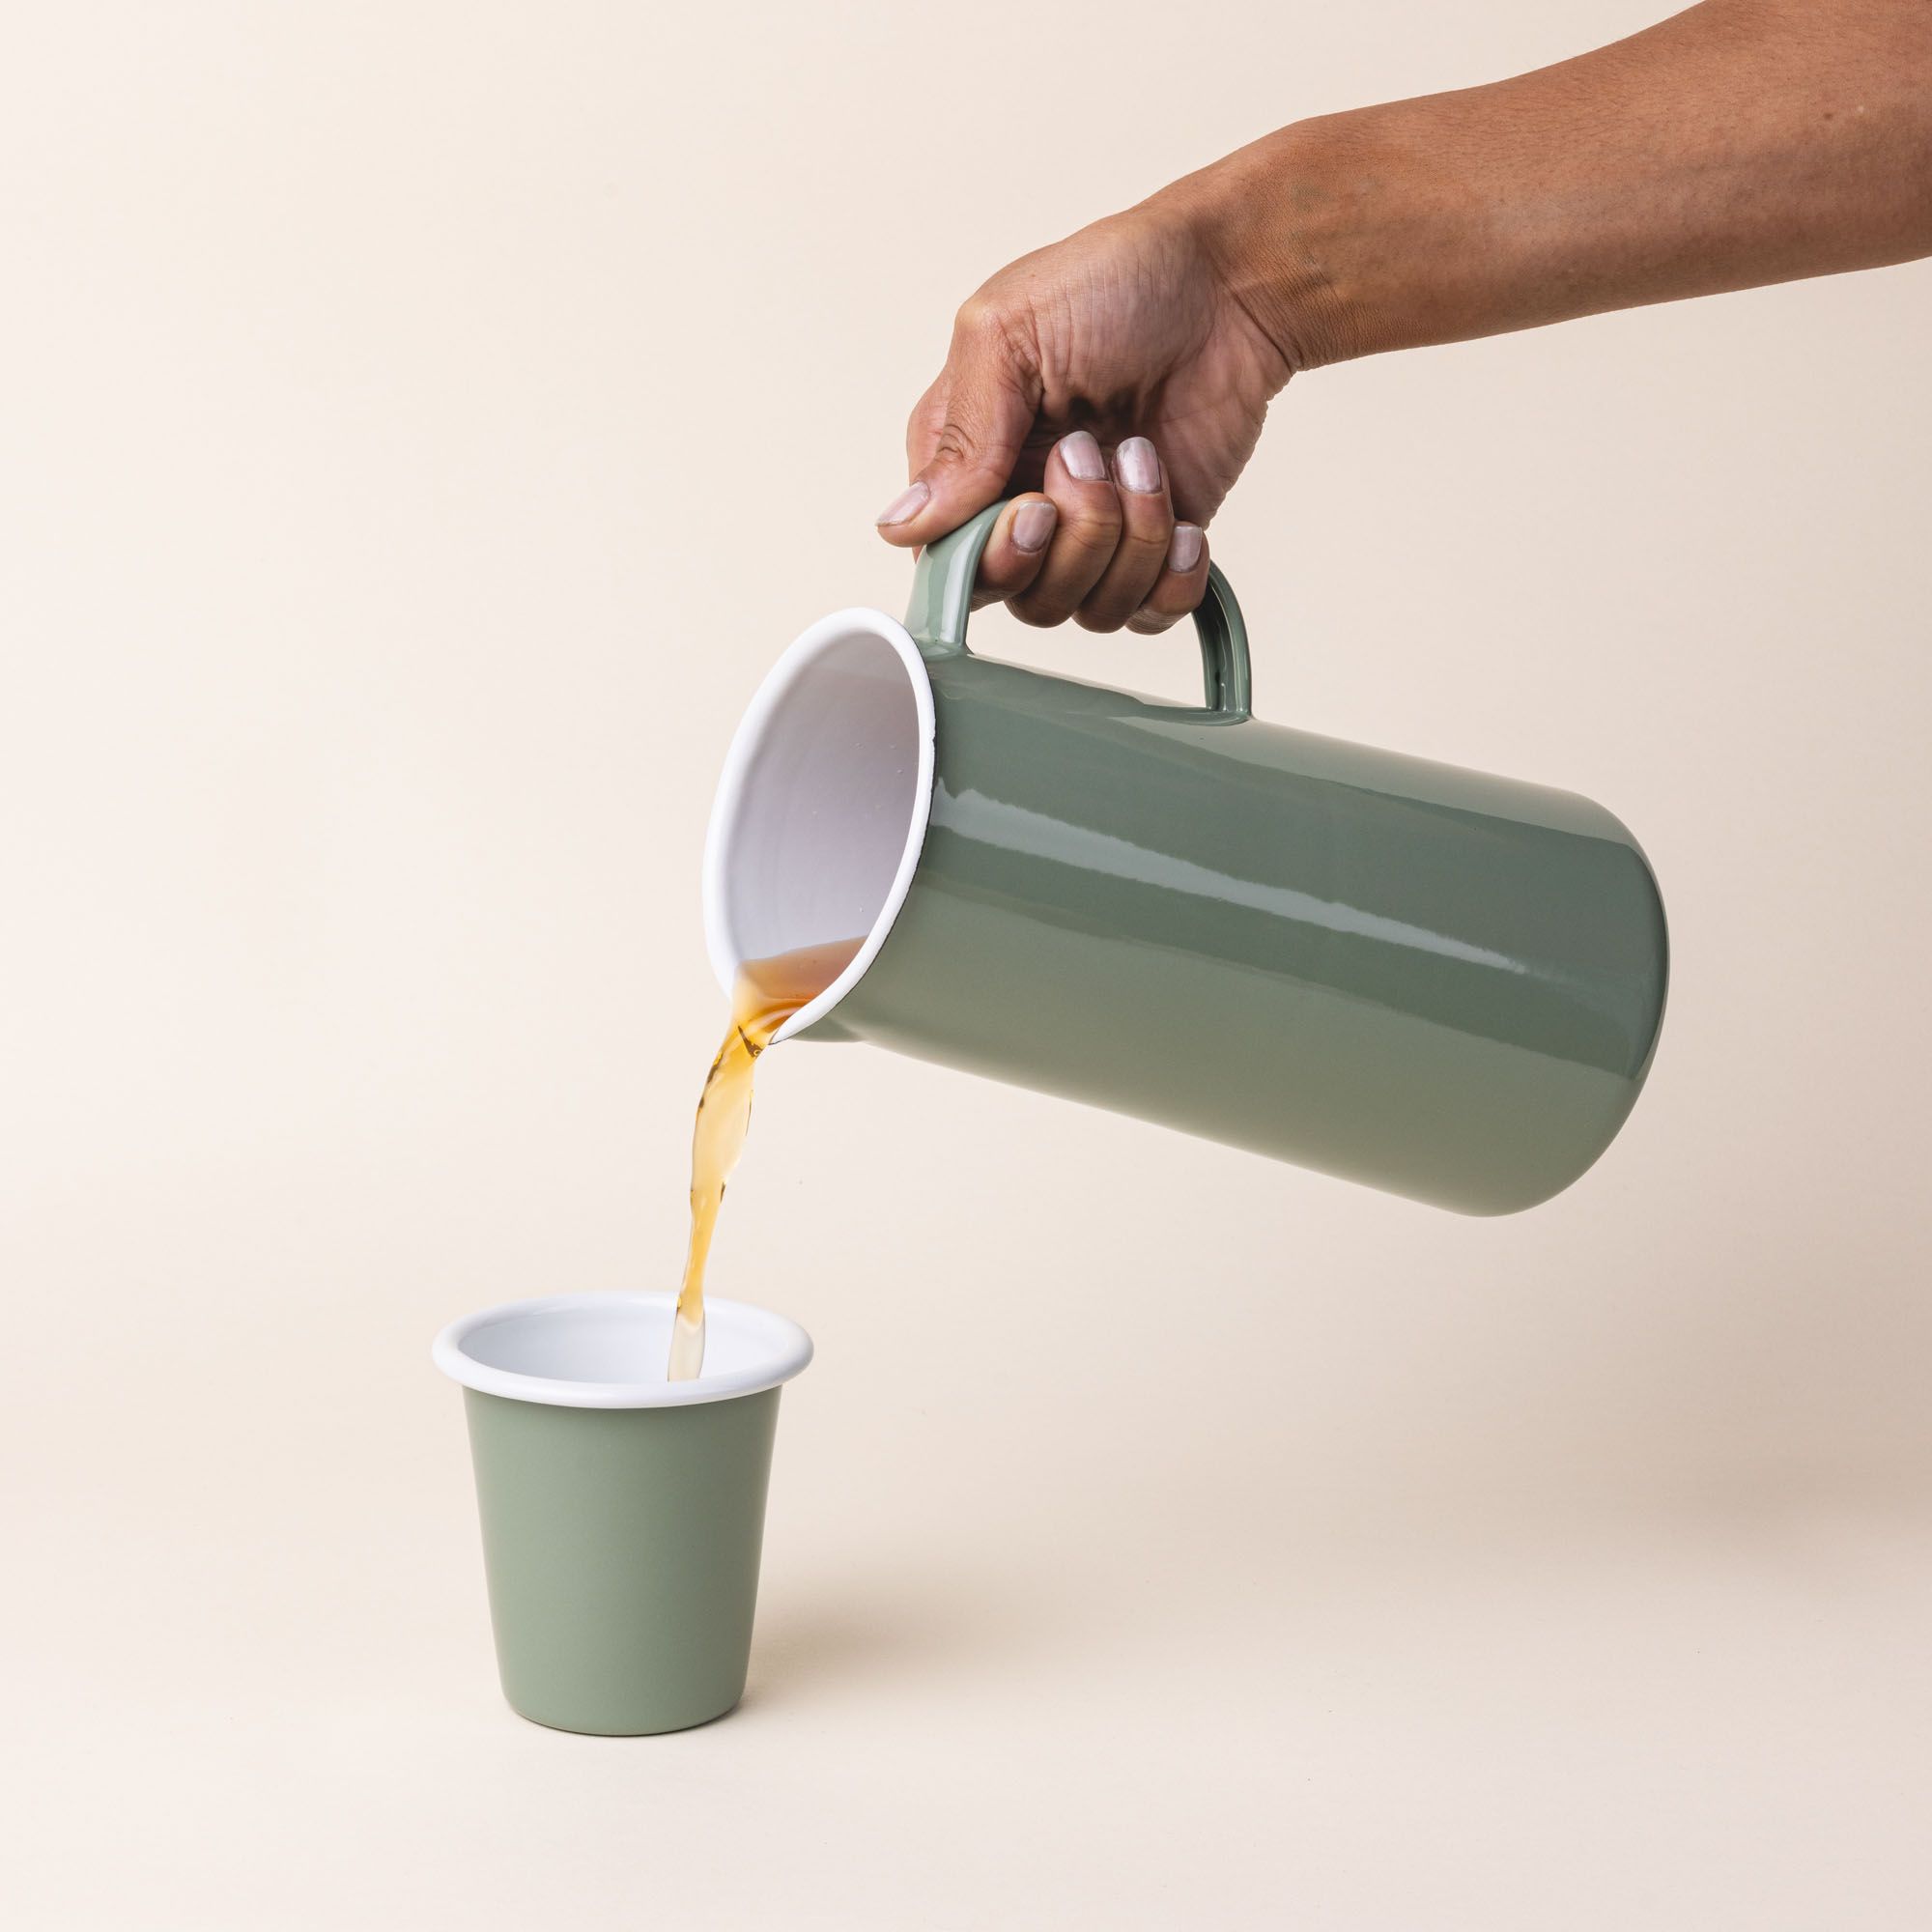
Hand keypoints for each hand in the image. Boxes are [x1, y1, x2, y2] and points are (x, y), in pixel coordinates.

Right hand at [874, 197, 1290, 632]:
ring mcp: (1090, 533)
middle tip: (1093, 455)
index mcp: (966, 460)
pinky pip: (1150, 615)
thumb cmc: (1113, 284)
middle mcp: (1021, 505)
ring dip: (1130, 540)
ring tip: (1144, 456)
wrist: (1229, 286)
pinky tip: (1185, 521)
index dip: (996, 555)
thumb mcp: (1009, 335)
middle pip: (1019, 598)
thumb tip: (902, 526)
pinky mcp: (1155, 547)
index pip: (950, 564)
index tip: (1037, 503)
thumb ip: (959, 438)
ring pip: (1088, 610)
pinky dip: (1172, 578)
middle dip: (1072, 538)